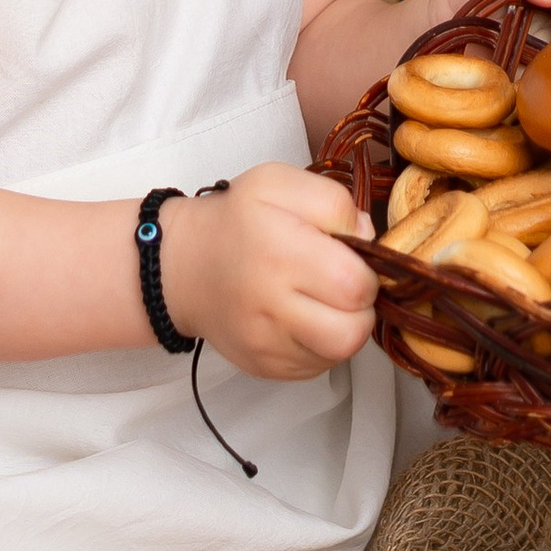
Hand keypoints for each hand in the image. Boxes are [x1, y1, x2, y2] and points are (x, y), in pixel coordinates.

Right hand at [158, 162, 376, 380]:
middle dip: (361, 306)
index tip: (348, 257)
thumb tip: (368, 240)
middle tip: (341, 283)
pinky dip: (321, 344)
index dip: (366, 270)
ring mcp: (266, 345)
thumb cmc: (234, 221)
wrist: (183, 266)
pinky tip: (304, 317)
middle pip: (353, 331)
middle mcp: (270, 306)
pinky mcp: (265, 368)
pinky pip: (317, 367)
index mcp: (278, 253)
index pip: (355, 284)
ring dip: (344, 327)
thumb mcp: (278, 183)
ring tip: (324, 300)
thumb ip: (333, 201)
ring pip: (339, 354)